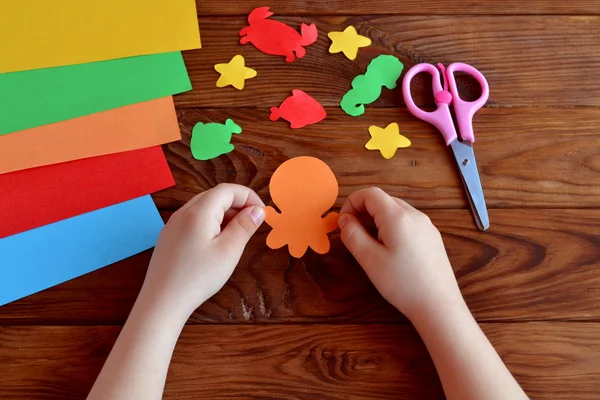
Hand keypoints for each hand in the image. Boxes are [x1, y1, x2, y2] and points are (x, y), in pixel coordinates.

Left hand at [141, 183, 264, 318]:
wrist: (162, 301)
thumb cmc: (198, 277)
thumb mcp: (228, 251)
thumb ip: (244, 226)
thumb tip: (257, 210)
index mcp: (199, 212)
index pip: (227, 190)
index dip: (248, 196)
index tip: (262, 212)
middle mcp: (183, 212)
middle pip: (214, 196)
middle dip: (237, 204)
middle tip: (253, 223)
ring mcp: (172, 225)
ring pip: (203, 208)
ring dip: (224, 214)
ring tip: (237, 234)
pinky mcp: (168, 238)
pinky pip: (192, 220)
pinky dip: (210, 223)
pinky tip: (215, 243)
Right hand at [337, 188, 462, 321]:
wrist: (438, 306)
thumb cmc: (402, 284)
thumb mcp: (369, 259)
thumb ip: (352, 235)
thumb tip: (344, 219)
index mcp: (398, 216)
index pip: (370, 193)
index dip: (351, 203)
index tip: (343, 223)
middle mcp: (415, 215)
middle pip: (383, 199)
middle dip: (363, 211)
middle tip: (352, 234)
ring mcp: (427, 226)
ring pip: (396, 211)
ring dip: (377, 219)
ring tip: (369, 244)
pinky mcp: (432, 238)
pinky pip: (407, 222)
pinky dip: (392, 227)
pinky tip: (389, 250)